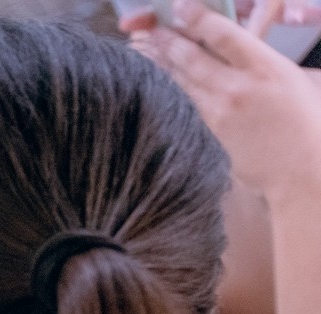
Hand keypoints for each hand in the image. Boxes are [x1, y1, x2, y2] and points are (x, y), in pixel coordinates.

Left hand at [129, 0, 320, 205]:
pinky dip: (167, 86)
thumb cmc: (303, 118)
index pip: (224, 35)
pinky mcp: (208, 131)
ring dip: (159, 60)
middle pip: (192, 57)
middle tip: (149, 25)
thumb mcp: (289, 75)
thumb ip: (259, 56)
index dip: (198, 17)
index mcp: (266, 67)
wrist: (301, 167)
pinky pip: (183, 102)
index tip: (180, 5)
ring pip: (181, 80)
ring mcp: (219, 112)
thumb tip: (235, 38)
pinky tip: (153, 76)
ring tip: (140, 45)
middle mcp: (238, 88)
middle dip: (167, 38)